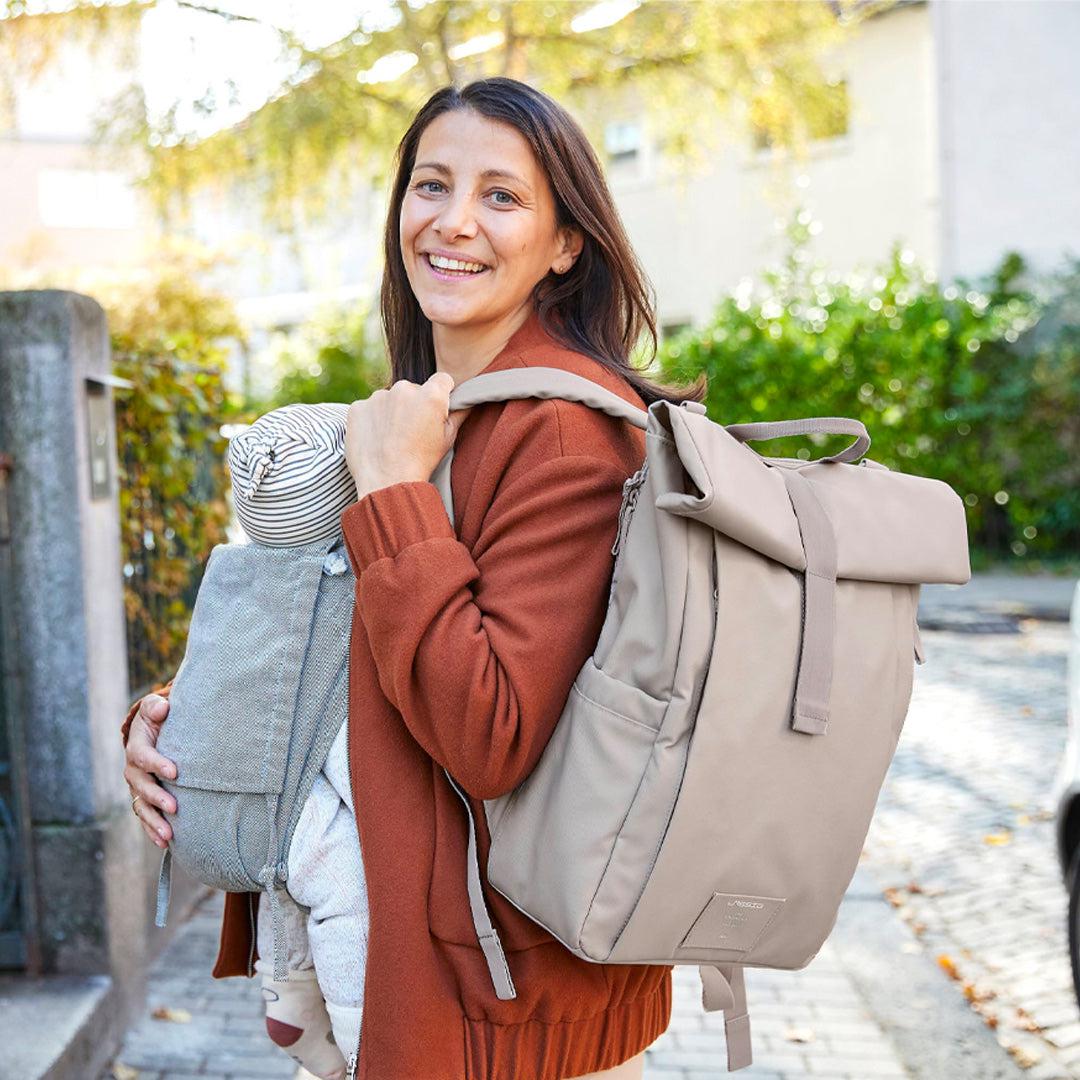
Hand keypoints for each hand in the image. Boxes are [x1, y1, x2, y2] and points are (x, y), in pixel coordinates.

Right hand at [123, 693, 177, 848]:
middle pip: (142, 786)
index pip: (144, 756)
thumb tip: (162, 710)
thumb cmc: (158, 718)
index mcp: (136, 748)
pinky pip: (146, 817)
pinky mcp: (144, 799)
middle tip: (175, 807)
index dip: (158, 764)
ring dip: (154, 822)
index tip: (175, 772)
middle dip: (157, 797)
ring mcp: (137, 787)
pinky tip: (165, 844)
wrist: (151, 732)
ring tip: (169, 835)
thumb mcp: (155, 708)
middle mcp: (133, 771)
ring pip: (142, 807)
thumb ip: (156, 707)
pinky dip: (153, 831)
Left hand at [345, 371, 472, 500]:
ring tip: (392, 439)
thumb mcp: (448, 438)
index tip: (436, 408)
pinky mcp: (358, 407)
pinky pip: (368, 408)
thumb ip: (459, 414)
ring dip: (391, 411)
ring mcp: (378, 397)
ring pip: (389, 399)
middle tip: (412, 431)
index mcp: (431, 395)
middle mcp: (404, 389)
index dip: (442, 393)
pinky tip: (377, 439)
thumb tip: (468, 400)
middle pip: (413, 389)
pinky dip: (371, 420)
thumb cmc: (422, 462)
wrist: (387, 482)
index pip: (442, 380)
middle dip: (414, 404)